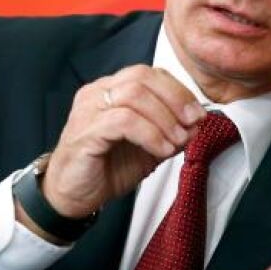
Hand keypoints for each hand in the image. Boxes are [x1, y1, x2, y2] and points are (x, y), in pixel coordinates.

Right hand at [38, 65, 205, 219]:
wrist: (72, 195)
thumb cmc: (107, 168)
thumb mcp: (149, 148)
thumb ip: (170, 133)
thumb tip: (196, 124)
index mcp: (112, 89)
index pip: (150, 74)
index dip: (178, 90)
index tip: (198, 113)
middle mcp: (98, 92)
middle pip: (142, 77)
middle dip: (175, 99)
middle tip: (193, 122)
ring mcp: (89, 108)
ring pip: (134, 95)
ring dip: (165, 118)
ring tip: (178, 140)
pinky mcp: (86, 130)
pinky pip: (124, 121)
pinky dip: (150, 134)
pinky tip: (161, 150)